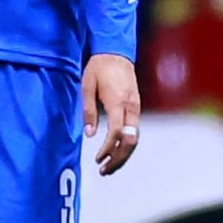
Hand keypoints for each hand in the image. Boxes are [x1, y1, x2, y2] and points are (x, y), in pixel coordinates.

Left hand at [83, 51, 140, 175]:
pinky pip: (134, 131)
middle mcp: (131, 107)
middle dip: (118, 159)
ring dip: (123, 155)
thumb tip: (90, 135)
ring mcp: (136, 107)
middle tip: (104, 170)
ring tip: (108, 167)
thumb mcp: (86, 87)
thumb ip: (89, 111)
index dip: (108, 149)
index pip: (117, 133)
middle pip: (130, 141)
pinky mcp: (136, 107)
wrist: (115, 52)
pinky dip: (126, 145)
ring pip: (135, 139)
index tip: (98, 158)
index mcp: (118, 102)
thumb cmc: (98, 68)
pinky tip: (115, 152)